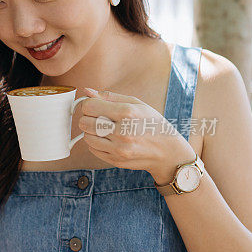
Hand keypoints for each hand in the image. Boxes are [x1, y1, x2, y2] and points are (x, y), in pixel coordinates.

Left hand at [76, 87, 195, 182]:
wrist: (167, 152)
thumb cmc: (152, 124)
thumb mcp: (137, 104)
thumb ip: (110, 97)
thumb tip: (87, 91)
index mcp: (127, 113)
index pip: (90, 106)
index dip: (88, 104)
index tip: (94, 105)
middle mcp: (122, 132)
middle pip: (84, 123)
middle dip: (88, 118)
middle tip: (98, 117)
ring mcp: (118, 149)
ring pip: (86, 137)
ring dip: (91, 132)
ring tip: (105, 129)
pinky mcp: (115, 160)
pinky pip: (92, 149)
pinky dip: (96, 143)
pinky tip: (109, 139)